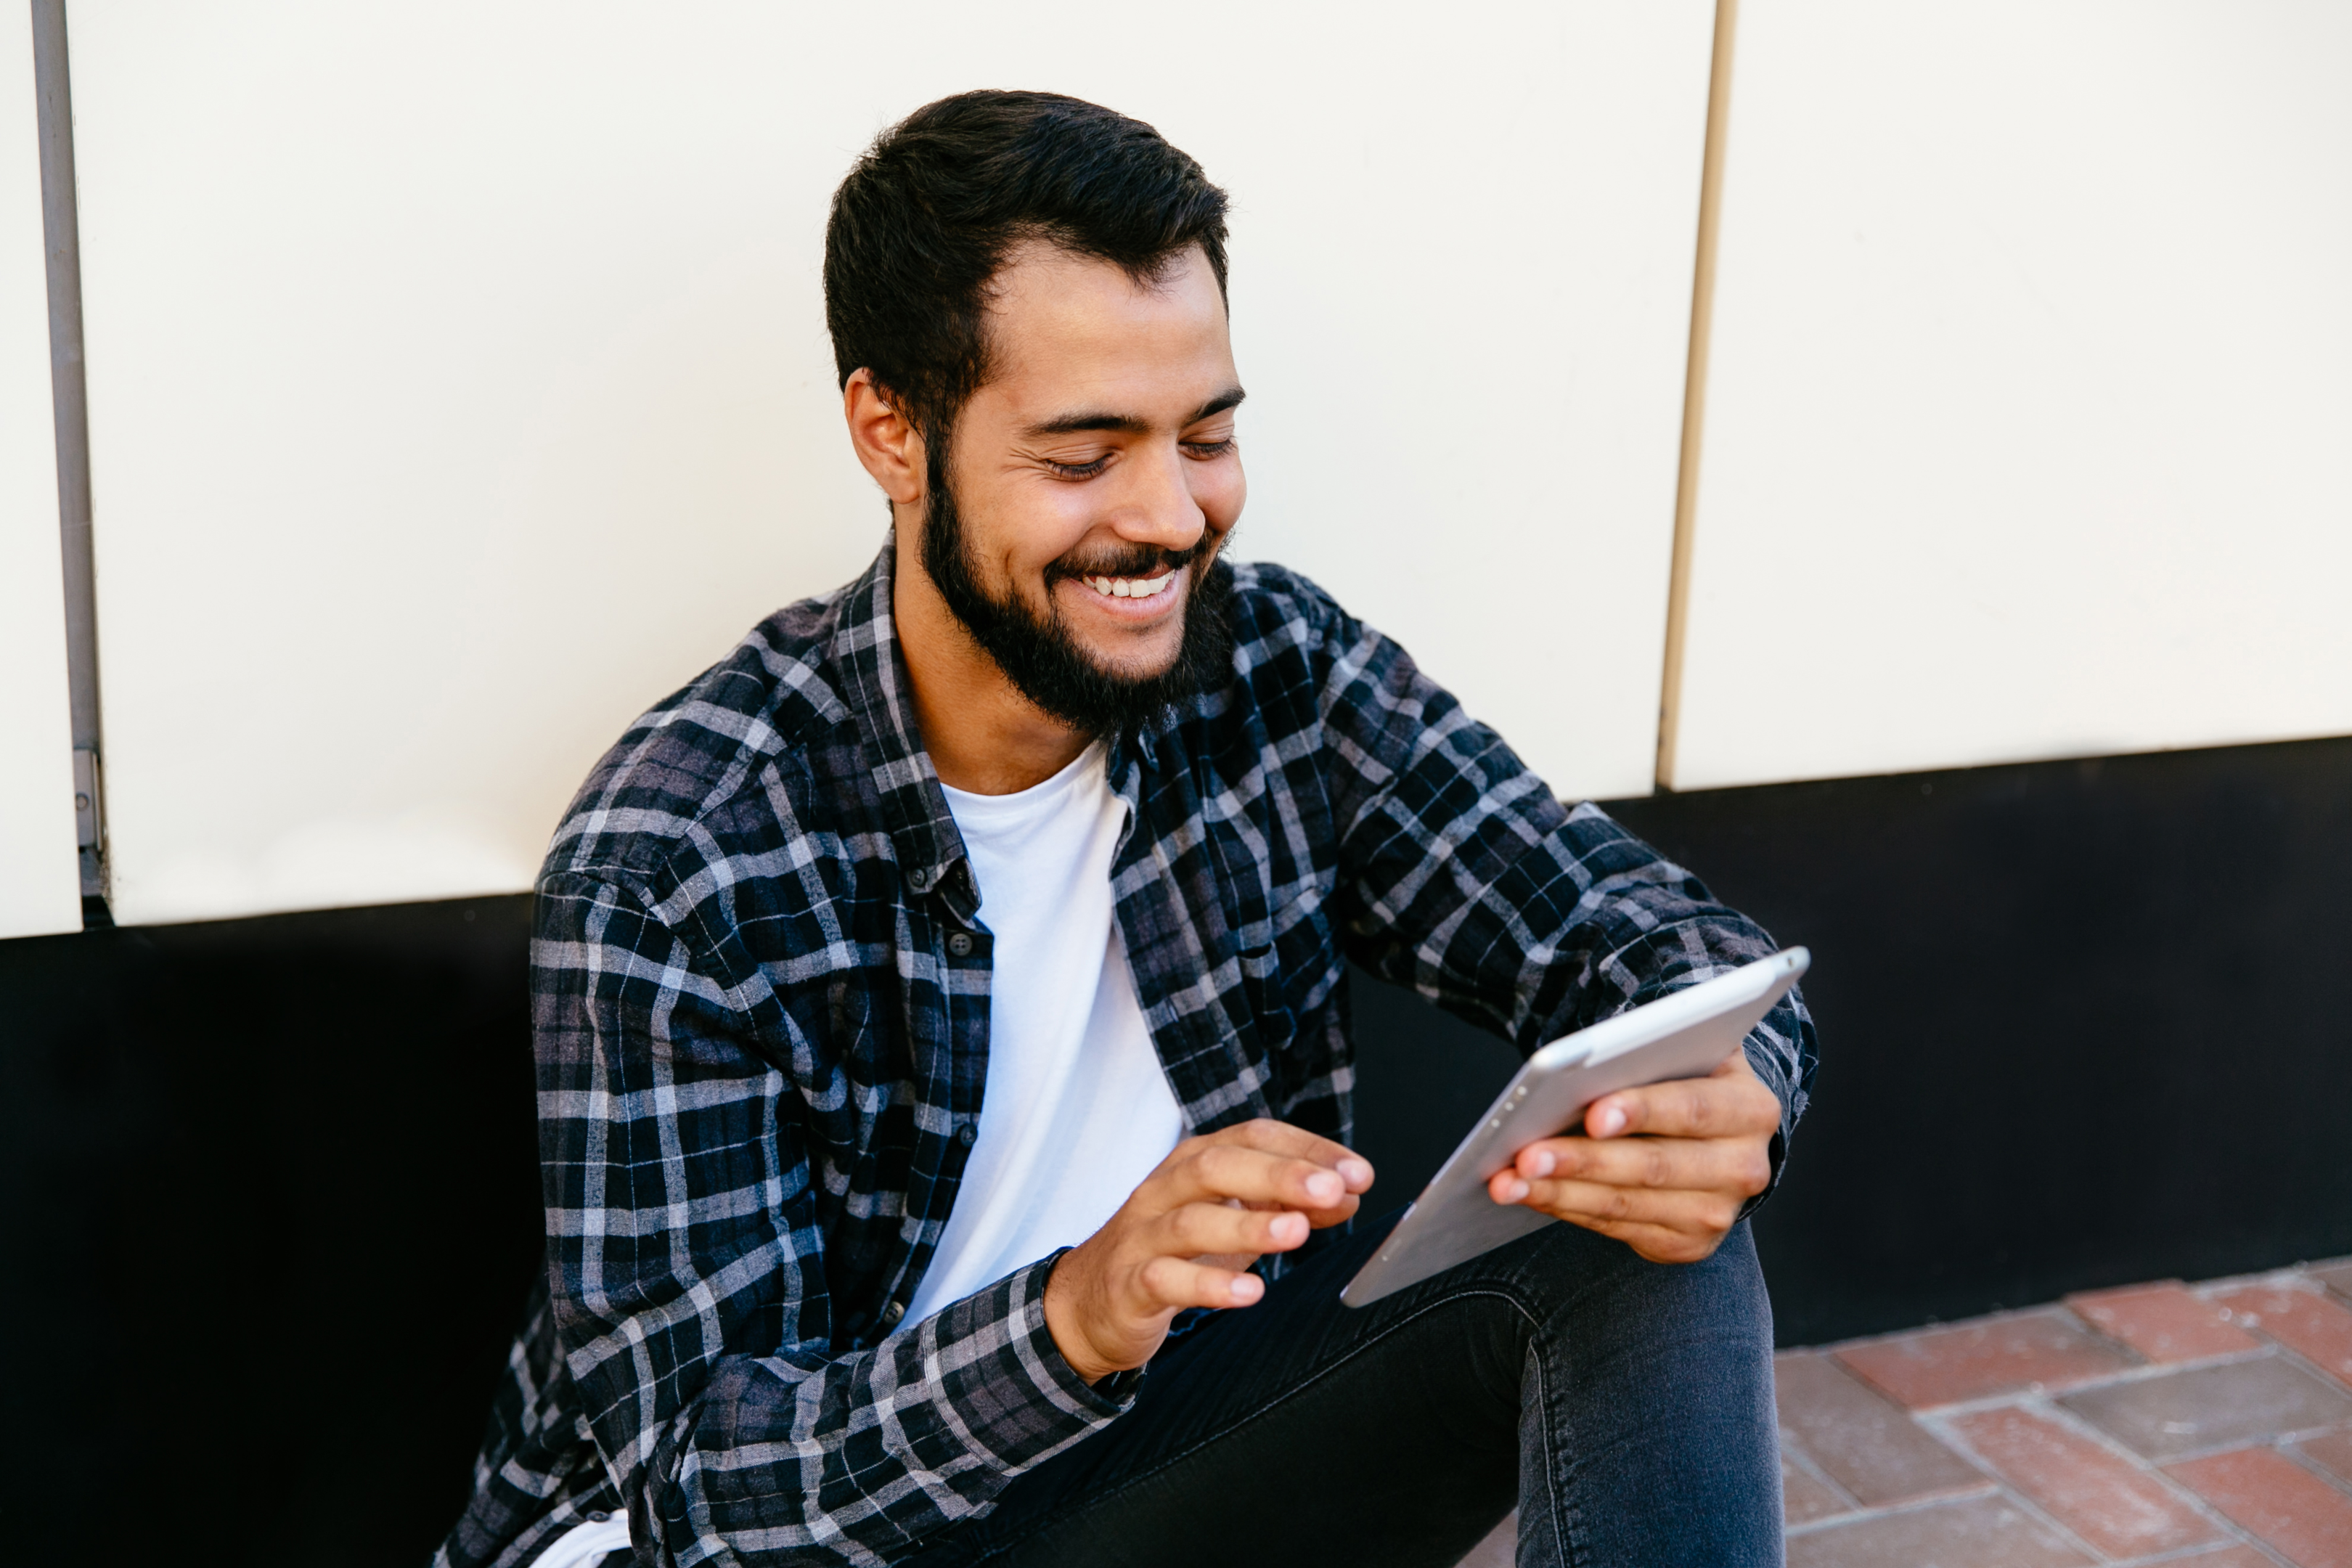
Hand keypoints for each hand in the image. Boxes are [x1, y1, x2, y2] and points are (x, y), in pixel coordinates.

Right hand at [1044, 1119, 1373, 1382]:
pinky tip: (1250, 1291)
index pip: (1253, 1137)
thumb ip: (1286, 1205)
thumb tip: (1348, 1193)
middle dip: (1279, 1174)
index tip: (1358, 1172)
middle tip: (1332, 1188)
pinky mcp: (1129, 1285)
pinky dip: (1209, 1284)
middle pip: (1218, 1165)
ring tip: (1298, 1232)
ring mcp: (1142, 1236)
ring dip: (1249, 1223)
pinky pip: (1166, 1278)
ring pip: (1192, 1220)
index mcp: (1193, 1163)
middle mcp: (1165, 1189)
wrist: (1087, 1303)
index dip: (1307, 1150)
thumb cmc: (1168, 1252)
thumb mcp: (1231, 1221)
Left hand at [1487, 1050, 1777, 1264]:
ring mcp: (1717, 1214)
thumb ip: (1649, 1056)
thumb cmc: (1685, 1080)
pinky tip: (1530, 1195)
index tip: (1592, 1115)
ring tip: (1509, 1182)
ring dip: (1561, 1194)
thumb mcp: (1685, 1057)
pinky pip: (1617, 1228)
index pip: (1692, 1109)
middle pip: (1653, 1166)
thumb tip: (1574, 1070)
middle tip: (1526, 1156)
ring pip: (1627, 1204)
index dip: (1642, 1111)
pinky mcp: (1687, 1245)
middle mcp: (1744, 1168)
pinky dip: (1568, 1209)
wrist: (1720, 1136)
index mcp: (1751, 1109)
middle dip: (1583, 1162)